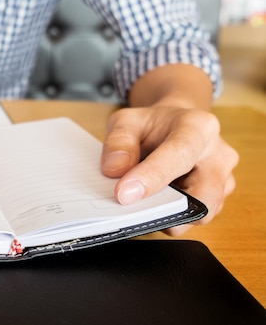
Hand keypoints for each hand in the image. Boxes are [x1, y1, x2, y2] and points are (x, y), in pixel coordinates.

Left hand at [100, 106, 238, 234]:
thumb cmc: (151, 124)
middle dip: (167, 209)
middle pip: (204, 195)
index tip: (124, 194)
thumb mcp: (127, 120)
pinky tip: (151, 206)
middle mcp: (219, 155)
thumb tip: (115, 169)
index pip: (180, 154)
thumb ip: (119, 140)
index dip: (152, 177)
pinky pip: (194, 218)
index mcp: (199, 127)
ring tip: (139, 206)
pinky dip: (171, 219)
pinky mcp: (217, 200)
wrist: (171, 127)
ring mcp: (223, 180)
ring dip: (168, 216)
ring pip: (201, 214)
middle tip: (132, 210)